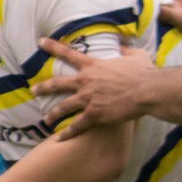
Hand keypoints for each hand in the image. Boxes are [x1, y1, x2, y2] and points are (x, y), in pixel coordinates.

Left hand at [32, 39, 155, 136]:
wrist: (148, 91)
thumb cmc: (143, 72)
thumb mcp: (135, 55)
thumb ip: (126, 49)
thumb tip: (124, 44)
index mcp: (93, 66)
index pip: (68, 53)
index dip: (53, 47)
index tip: (40, 42)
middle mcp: (85, 82)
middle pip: (57, 84)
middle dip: (43, 87)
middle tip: (33, 90)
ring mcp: (88, 99)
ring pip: (63, 107)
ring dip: (53, 114)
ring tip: (46, 120)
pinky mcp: (94, 114)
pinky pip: (76, 125)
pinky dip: (67, 133)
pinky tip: (59, 139)